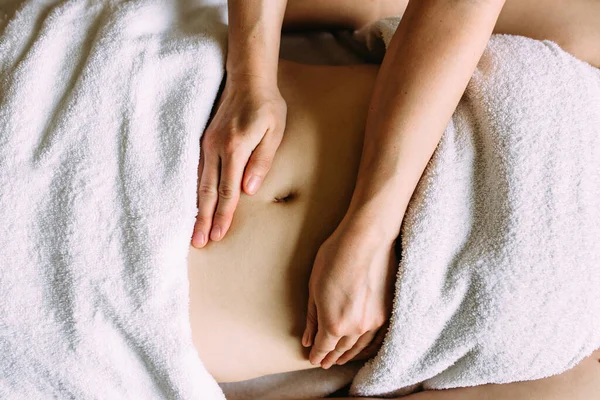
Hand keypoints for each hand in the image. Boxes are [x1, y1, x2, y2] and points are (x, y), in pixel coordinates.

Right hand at [191, 74, 286, 247]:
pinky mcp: (204, 140)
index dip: (223, 215)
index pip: (228, 190)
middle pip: (207, 191)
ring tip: (192, 230)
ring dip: (195, 207)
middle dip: (203, 219)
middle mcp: (216, 147)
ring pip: (198, 182)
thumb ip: (261, 161)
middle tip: (198, 242)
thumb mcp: (274, 131)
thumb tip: (248, 191)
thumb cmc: (267, 105)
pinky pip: (197, 170)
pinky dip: (194, 190)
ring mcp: (207, 143)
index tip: (217, 236)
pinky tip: (193, 203)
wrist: (248, 78)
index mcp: (235, 148)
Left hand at [302, 218, 397, 368]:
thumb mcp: (314, 288)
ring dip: (349, 354)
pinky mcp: (387, 312)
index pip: (323, 348)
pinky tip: (363, 348)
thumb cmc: (334, 258)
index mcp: (333, 324)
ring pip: (360, 346)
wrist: (365, 240)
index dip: (317, 356)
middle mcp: (356, 328)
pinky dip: (368, 347)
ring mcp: (374, 322)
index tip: (313, 360)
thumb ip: (312, 318)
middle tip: (324, 363)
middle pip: (341, 350)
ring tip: (341, 359)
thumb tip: (308, 340)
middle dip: (331, 357)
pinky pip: (377, 338)